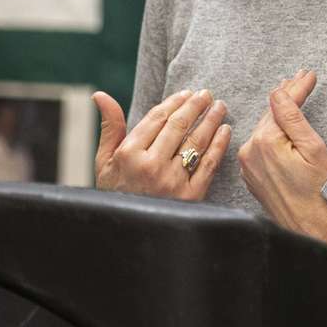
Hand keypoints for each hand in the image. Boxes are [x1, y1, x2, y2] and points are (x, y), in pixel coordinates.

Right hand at [92, 88, 230, 200]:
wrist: (129, 232)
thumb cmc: (115, 192)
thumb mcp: (104, 162)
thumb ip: (110, 127)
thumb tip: (100, 94)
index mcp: (128, 155)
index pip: (157, 118)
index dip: (174, 102)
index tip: (186, 93)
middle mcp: (151, 166)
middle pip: (179, 126)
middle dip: (196, 106)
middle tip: (207, 94)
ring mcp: (172, 181)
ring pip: (197, 141)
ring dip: (211, 120)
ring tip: (219, 107)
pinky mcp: (190, 195)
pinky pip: (209, 163)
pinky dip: (220, 143)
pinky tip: (225, 130)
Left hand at [238, 69, 326, 242]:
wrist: (312, 228)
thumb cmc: (321, 190)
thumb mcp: (314, 148)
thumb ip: (292, 117)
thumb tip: (278, 92)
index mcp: (264, 142)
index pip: (281, 104)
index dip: (297, 87)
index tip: (310, 74)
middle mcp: (249, 151)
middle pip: (270, 114)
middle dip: (288, 95)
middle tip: (303, 77)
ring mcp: (248, 165)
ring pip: (264, 129)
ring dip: (279, 112)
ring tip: (293, 94)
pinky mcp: (251, 176)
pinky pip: (260, 145)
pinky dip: (272, 131)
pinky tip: (282, 123)